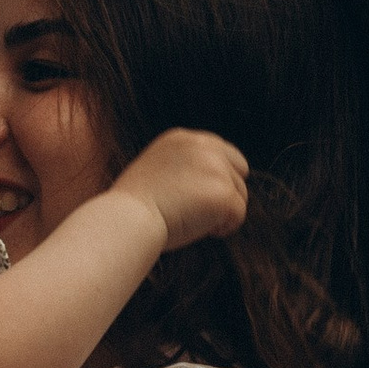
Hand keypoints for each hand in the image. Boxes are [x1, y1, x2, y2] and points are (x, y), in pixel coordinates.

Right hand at [112, 125, 248, 253]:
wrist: (127, 219)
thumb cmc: (133, 207)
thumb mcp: (156, 169)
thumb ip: (183, 167)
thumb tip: (206, 184)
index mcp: (183, 138)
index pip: (222, 152)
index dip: (216, 178)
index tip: (199, 196)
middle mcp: (203, 146)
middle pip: (238, 171)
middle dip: (224, 192)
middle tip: (198, 211)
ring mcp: (216, 169)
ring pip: (241, 195)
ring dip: (221, 212)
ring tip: (192, 220)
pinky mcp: (224, 193)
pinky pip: (239, 216)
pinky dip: (223, 228)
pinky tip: (198, 229)